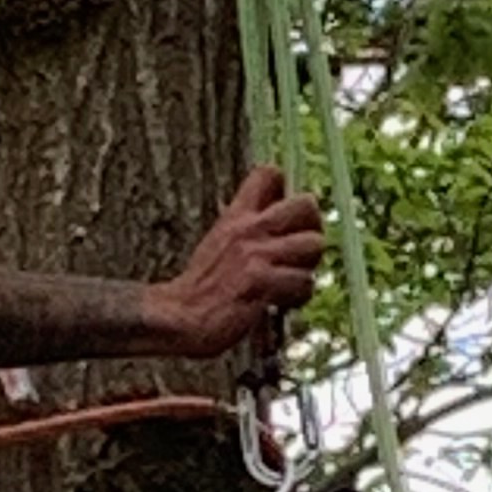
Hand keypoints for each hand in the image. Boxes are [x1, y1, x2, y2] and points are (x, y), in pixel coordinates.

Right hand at [157, 167, 325, 358]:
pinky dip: (298, 298)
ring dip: (307, 268)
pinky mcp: (260, 283)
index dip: (287, 194)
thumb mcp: (220, 242)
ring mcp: (255, 255)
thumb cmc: (202, 288)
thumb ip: (245, 228)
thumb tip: (276, 222)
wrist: (178, 317)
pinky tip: (279, 304)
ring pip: (313, 245)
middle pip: (306, 204)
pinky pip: (304, 283)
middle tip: (298, 254)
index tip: (283, 223)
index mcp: (237, 216)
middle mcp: (248, 229)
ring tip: (288, 282)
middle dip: (312, 230)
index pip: (269, 174)